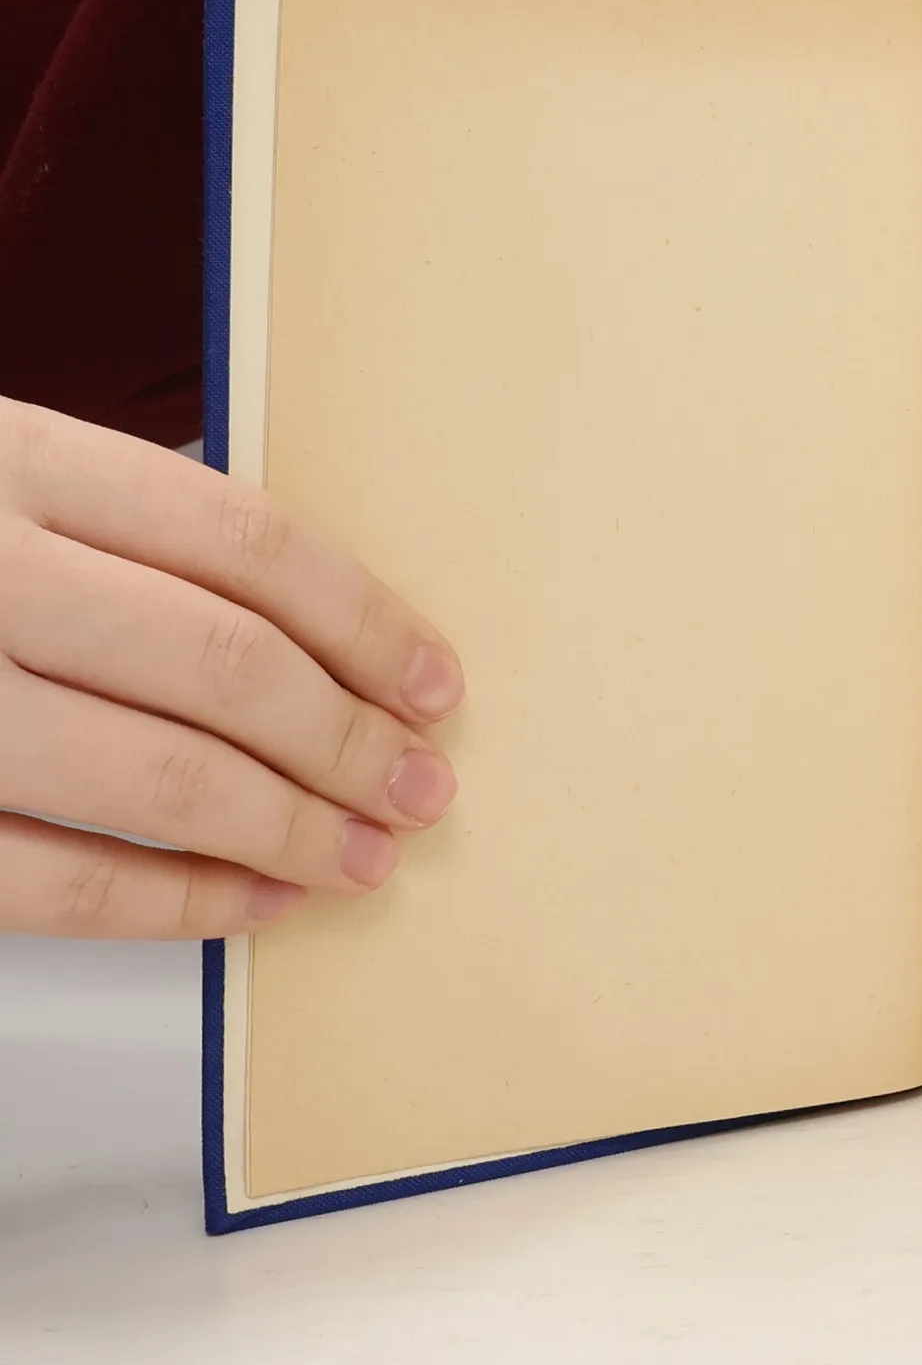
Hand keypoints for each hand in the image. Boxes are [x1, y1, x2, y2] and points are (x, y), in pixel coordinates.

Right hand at [0, 400, 462, 938]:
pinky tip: (257, 902)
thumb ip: (131, 532)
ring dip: (291, 830)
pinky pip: (53, 882)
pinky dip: (177, 903)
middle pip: (226, 667)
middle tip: (423, 785)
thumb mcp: (8, 480)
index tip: (435, 683)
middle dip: (350, 742)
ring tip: (369, 853)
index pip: (250, 545)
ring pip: (158, 779)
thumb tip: (332, 633)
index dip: (368, 625)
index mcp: (18, 461)